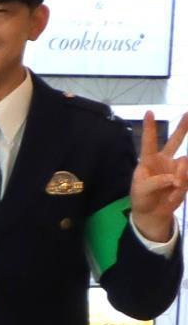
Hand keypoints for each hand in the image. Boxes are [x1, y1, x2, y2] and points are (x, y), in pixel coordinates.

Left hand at [136, 112, 183, 244]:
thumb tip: (173, 178)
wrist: (153, 212)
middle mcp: (164, 160)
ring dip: (181, 176)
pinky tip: (175, 194)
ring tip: (174, 188)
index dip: (149, 128)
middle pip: (174, 140)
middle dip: (183, 127)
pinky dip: (183, 187)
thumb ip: (155, 182)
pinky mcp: (185, 177)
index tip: (149, 112)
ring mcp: (176, 168)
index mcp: (148, 160)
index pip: (149, 142)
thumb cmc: (142, 198)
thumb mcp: (142, 190)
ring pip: (185, 162)